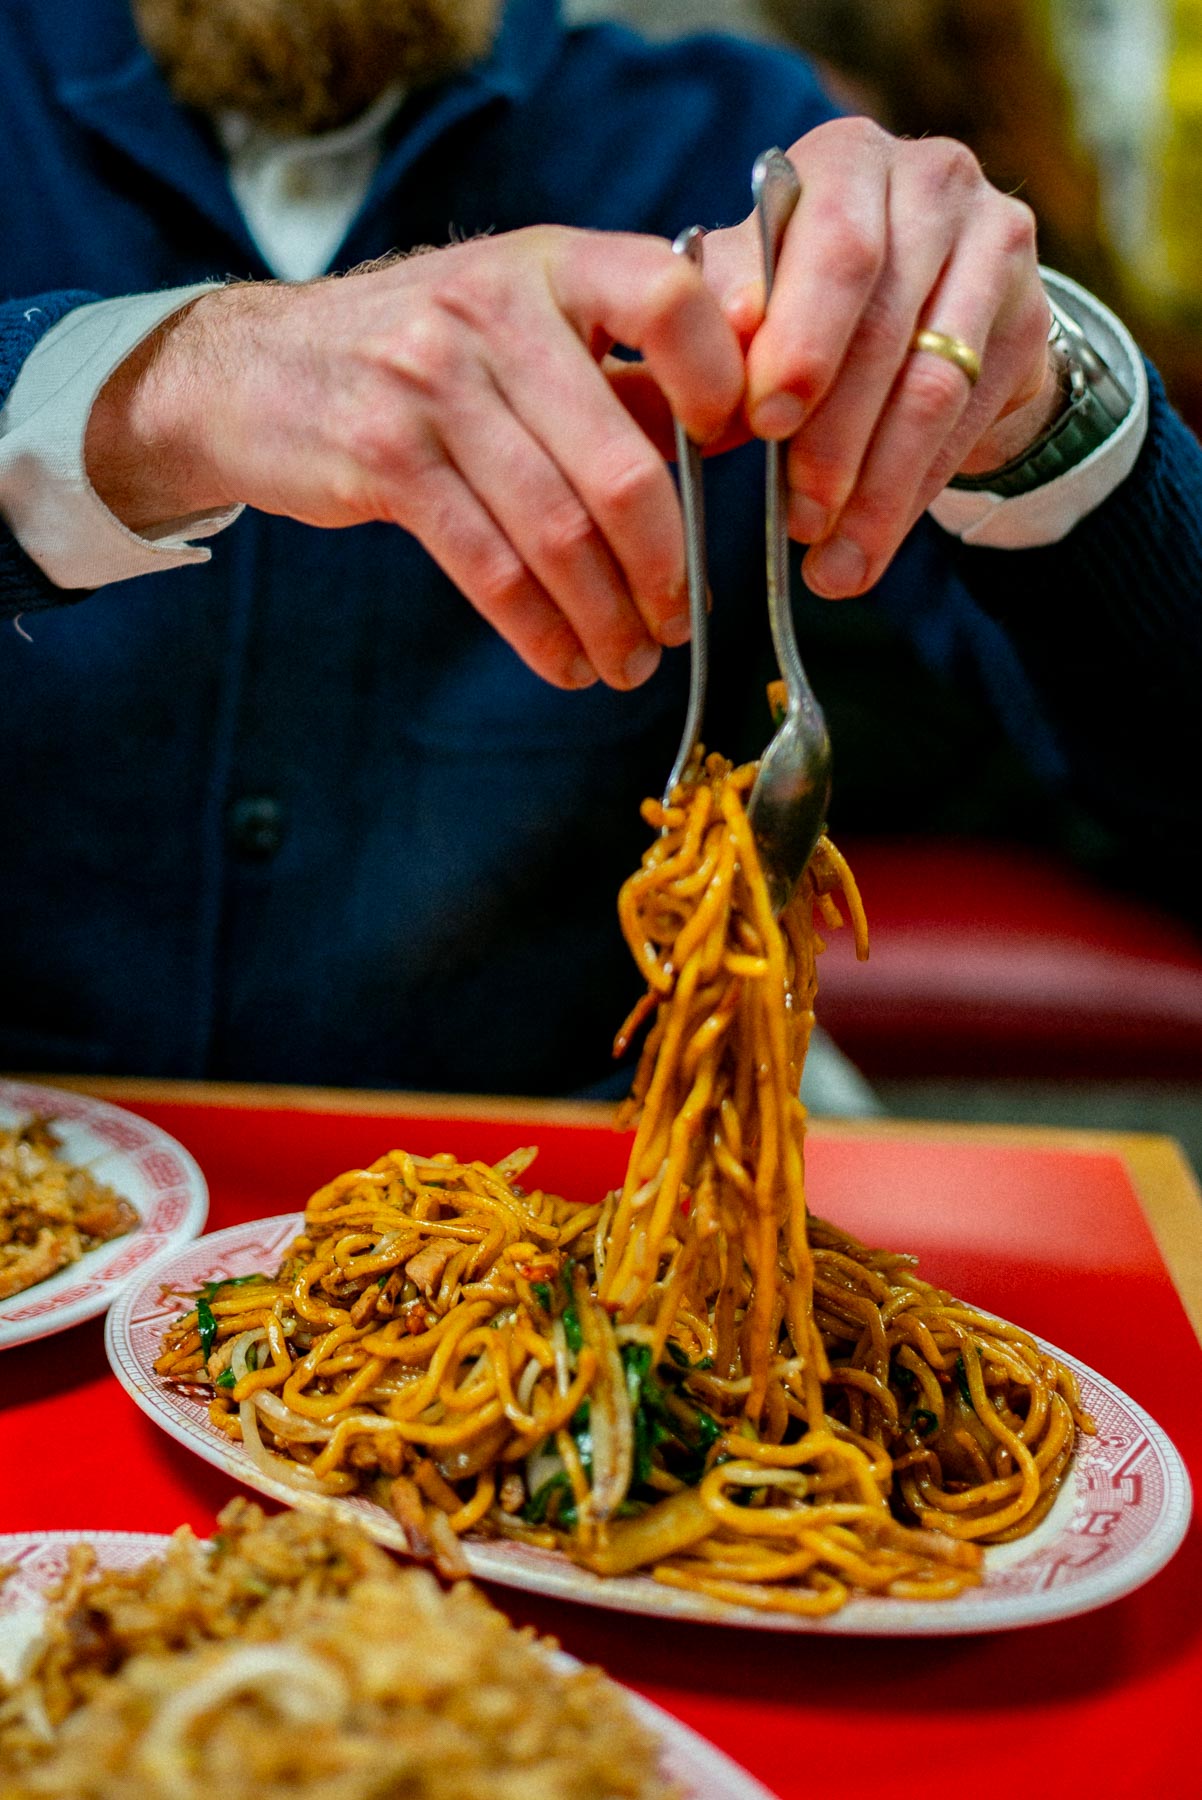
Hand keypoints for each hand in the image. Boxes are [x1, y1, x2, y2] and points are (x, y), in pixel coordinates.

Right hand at [85, 230, 743, 688]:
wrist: (252, 368)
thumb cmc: (418, 353)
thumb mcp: (519, 318)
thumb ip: (620, 366)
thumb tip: (740, 427)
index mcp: (553, 262)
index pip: (672, 297)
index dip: (721, 384)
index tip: (732, 456)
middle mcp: (495, 309)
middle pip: (620, 466)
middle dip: (667, 567)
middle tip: (682, 620)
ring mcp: (432, 381)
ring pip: (557, 532)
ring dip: (607, 617)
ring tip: (630, 662)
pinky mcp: (384, 456)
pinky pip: (488, 567)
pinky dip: (540, 632)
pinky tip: (566, 663)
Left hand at [701, 118, 1061, 597]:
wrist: (922, 305)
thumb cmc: (800, 304)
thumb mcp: (750, 302)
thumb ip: (722, 331)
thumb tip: (695, 387)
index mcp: (846, 161)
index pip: (835, 249)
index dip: (801, 341)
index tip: (763, 424)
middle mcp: (931, 180)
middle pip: (886, 325)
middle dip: (834, 437)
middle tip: (797, 518)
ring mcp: (994, 245)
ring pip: (934, 386)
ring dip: (876, 488)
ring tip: (831, 563)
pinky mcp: (1029, 317)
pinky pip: (966, 424)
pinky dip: (911, 498)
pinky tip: (870, 549)